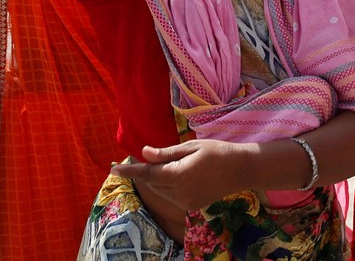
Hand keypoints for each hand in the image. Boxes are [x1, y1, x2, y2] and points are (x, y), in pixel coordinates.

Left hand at [113, 141, 243, 211]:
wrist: (242, 170)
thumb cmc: (217, 152)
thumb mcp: (191, 147)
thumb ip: (166, 153)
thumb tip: (144, 153)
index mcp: (178, 175)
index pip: (147, 174)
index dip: (129, 171)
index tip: (113, 170)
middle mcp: (179, 193)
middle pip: (153, 182)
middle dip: (149, 171)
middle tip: (159, 156)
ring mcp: (185, 203)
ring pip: (161, 191)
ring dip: (159, 179)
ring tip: (177, 165)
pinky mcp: (190, 207)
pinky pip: (171, 196)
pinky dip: (169, 186)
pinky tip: (184, 175)